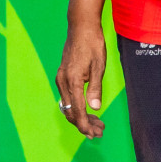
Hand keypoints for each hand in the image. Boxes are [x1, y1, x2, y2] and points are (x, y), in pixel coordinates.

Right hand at [55, 22, 106, 137]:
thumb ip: (95, 88)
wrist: (81, 27)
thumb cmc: (92, 45)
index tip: (93, 134)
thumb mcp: (99, 67)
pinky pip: (67, 97)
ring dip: (81, 116)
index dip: (85, 124)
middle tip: (100, 132)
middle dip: (83, 124)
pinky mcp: (63, 75)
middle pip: (70, 110)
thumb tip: (95, 108)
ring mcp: (61, 78)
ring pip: (68, 105)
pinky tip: (88, 110)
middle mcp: (62, 80)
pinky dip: (77, 107)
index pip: (77, 109)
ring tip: (97, 123)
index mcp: (72, 79)